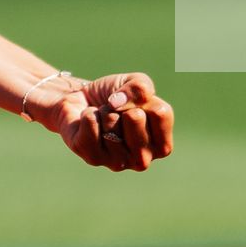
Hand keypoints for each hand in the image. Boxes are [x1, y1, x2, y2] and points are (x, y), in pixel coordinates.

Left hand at [38, 72, 173, 171]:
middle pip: (136, 117)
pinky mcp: (93, 158)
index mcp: (162, 146)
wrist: (83, 102)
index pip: (160, 112)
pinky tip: (88, 124)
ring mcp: (118, 163)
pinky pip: (90, 122)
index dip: (144, 99)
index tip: (136, 106)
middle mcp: (143, 160)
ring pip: (111, 120)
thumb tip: (117, 103)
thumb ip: (140, 87)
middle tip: (117, 113)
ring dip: (104, 110)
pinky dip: (88, 114)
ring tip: (103, 119)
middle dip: (123, 105)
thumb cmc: (117, 96)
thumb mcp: (136, 83)